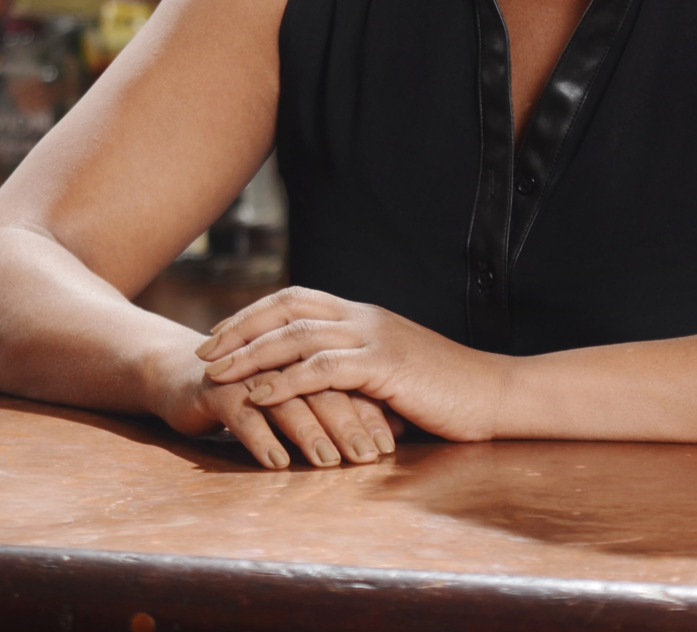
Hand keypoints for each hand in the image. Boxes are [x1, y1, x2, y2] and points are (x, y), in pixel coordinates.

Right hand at [149, 334, 402, 469]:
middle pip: (324, 384)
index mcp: (309, 348)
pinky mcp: (216, 387)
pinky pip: (242, 413)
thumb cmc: (257, 388)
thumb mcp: (304, 395)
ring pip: (287, 398)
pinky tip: (278, 461)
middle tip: (369, 456)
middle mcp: (283, 354)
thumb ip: (346, 406)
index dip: (372, 409)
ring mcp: (249, 369)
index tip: (392, 445)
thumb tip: (399, 435)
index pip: (349, 377)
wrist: (183, 373)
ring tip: (329, 461)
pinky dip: (262, 437)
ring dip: (310, 431)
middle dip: (349, 422)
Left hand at [194, 286, 508, 442]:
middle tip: (203, 350)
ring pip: (297, 335)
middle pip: (287, 308)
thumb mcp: (393, 374)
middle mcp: (364, 317)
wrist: (493, 393)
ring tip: (215, 374)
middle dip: (239, 327)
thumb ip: (356, 372)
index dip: (253, 314)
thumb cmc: (446, 391)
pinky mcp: (385, 366)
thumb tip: (319, 392)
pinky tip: (258, 395)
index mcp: (363, 315)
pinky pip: (323, 368)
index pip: (295, 300)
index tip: (219, 334)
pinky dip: (285, 381)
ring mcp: (375, 338)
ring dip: (250, 354)